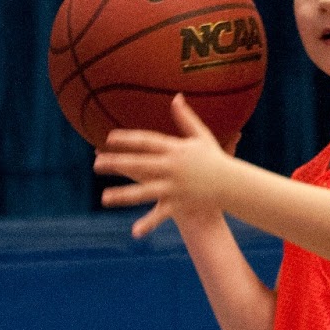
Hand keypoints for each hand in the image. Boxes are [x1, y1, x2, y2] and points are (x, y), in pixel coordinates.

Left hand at [93, 94, 235, 237]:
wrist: (233, 183)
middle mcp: (174, 168)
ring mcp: (176, 187)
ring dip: (124, 195)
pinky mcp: (180, 203)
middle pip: (141, 164)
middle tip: (96, 164)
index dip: (128, 139)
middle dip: (117, 163)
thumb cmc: (214, 159)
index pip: (148, 142)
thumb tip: (176, 96)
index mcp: (177, 150)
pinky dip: (149, 224)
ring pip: (145, 192)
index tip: (109, 138)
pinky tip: (135, 233)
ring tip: (104, 198)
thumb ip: (186, 118)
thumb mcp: (202, 136)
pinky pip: (161, 215)